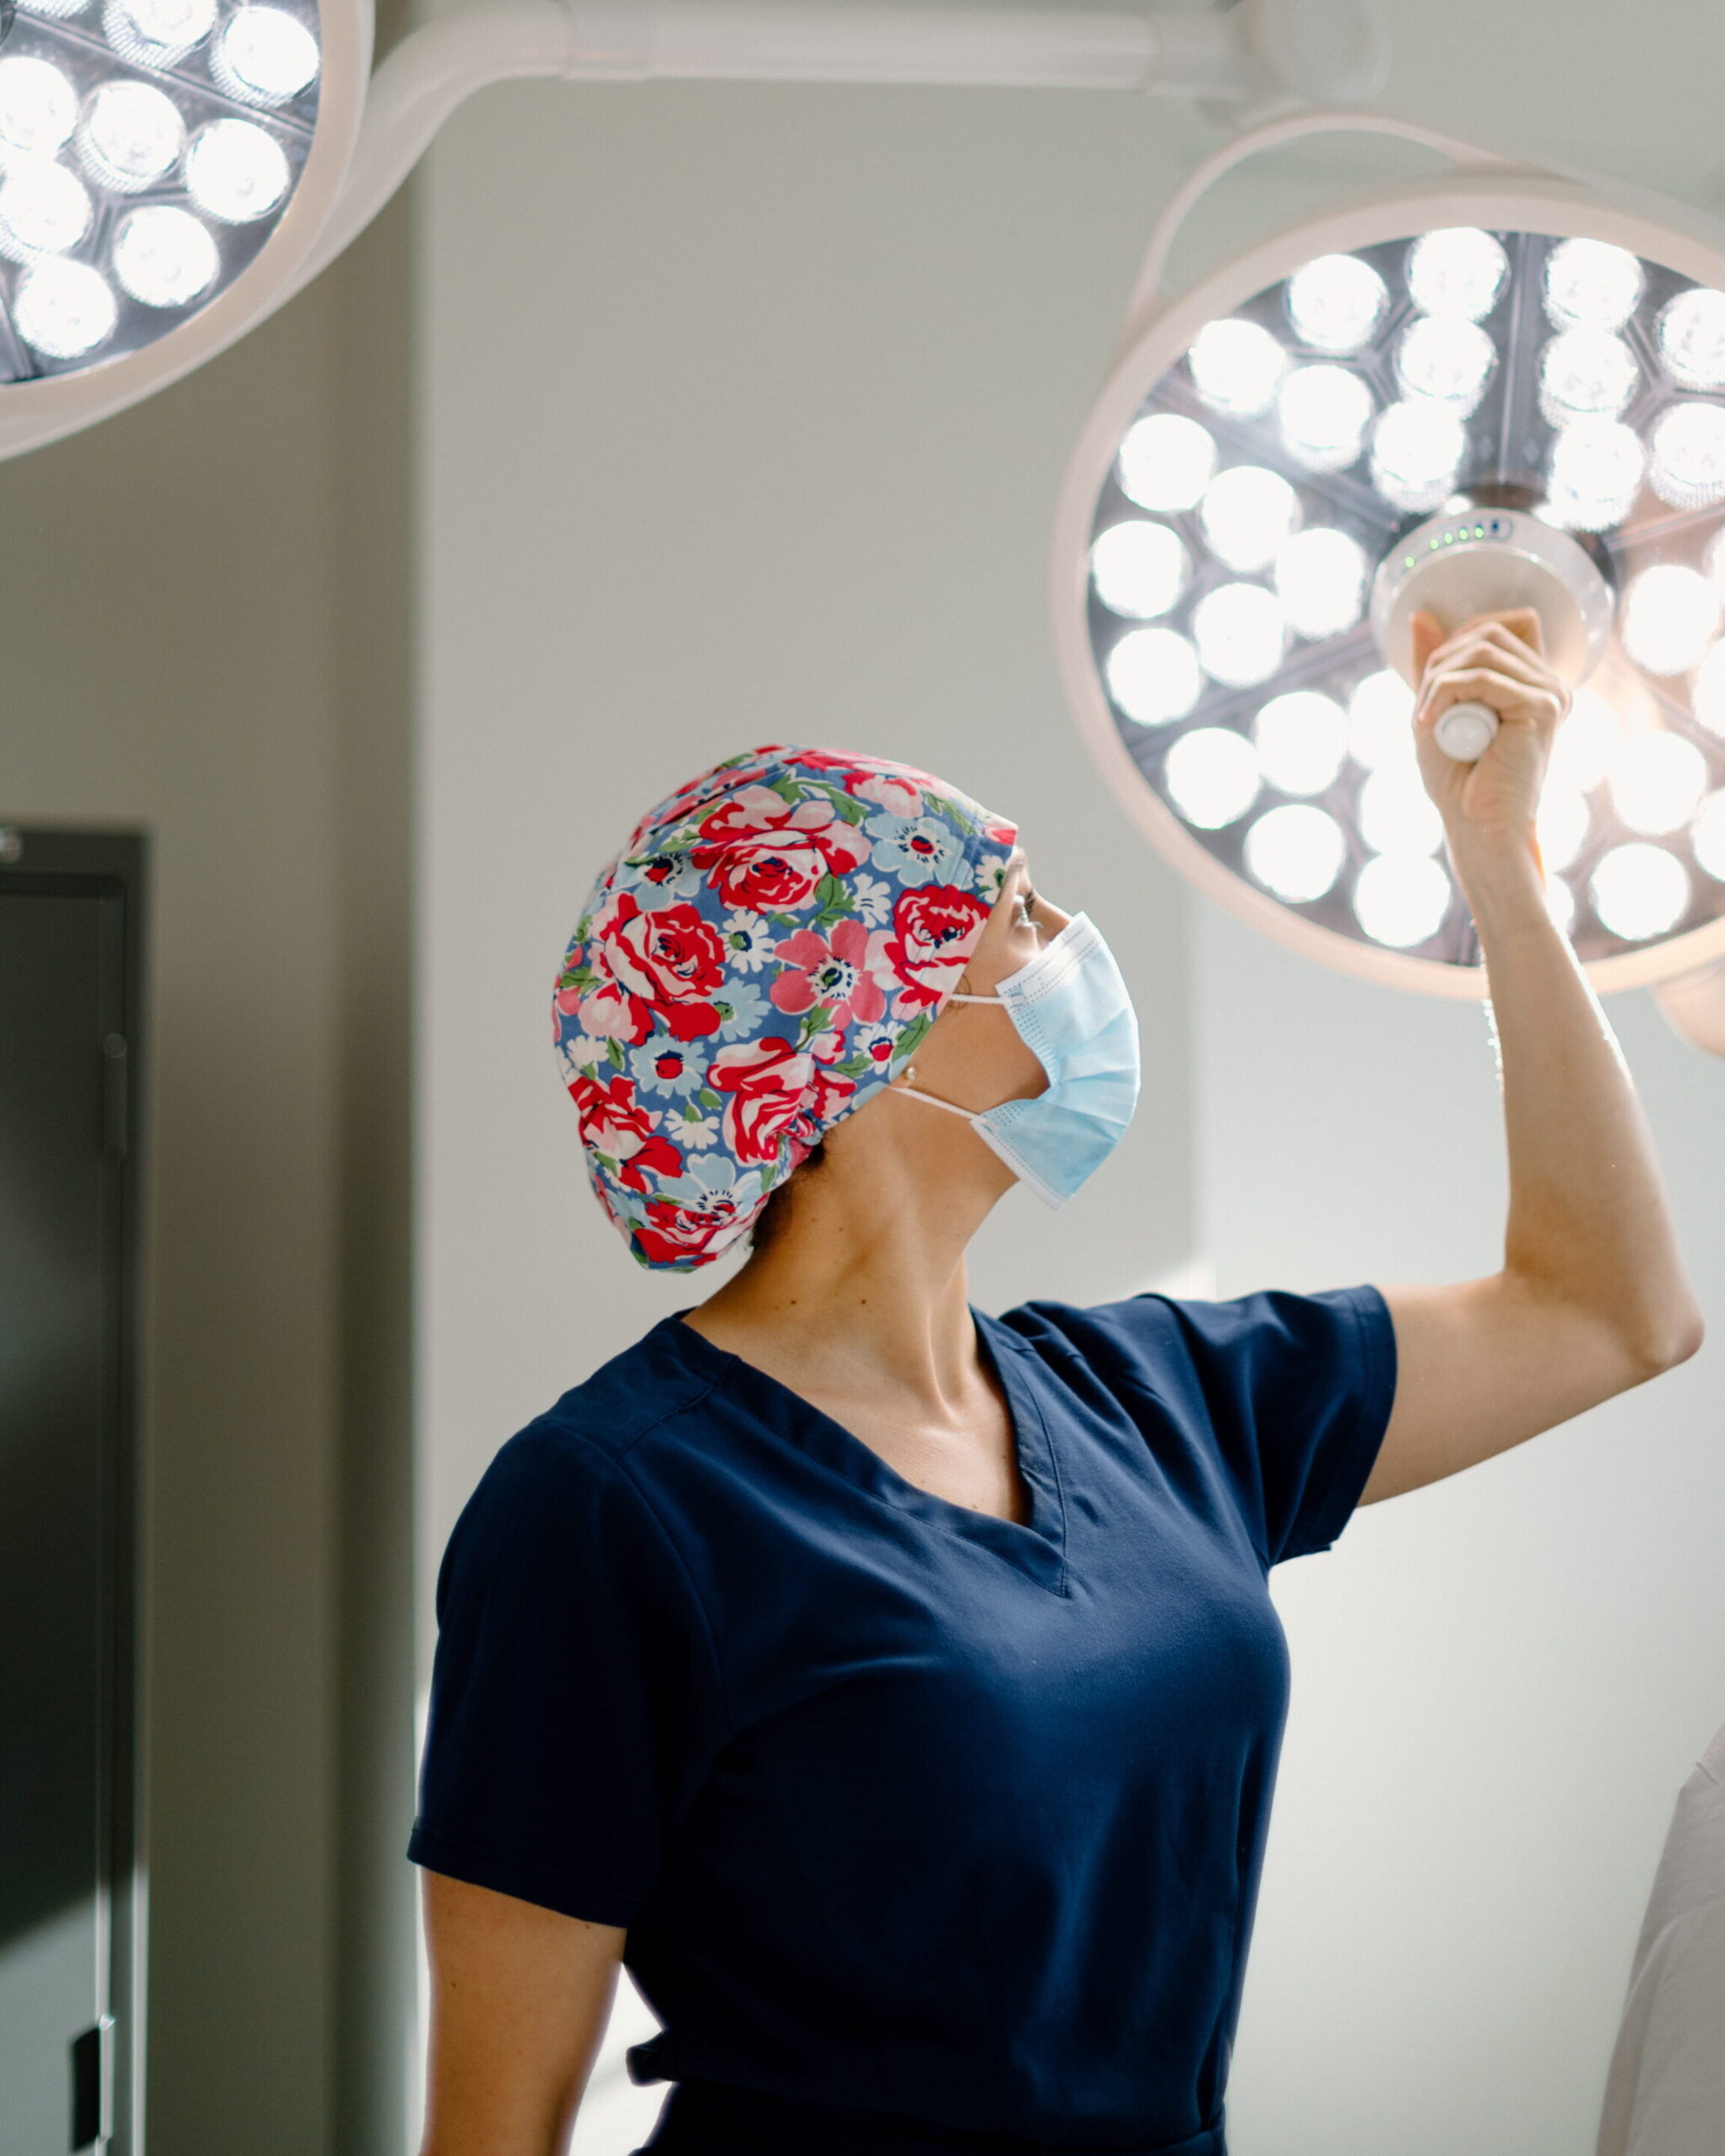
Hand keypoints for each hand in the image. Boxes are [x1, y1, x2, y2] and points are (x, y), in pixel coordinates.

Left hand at [1409, 607, 1569, 912]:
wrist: (1475, 825)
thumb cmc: (1458, 779)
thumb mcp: (1435, 709)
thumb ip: (1434, 665)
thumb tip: (1420, 615)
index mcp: (1533, 681)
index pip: (1504, 623)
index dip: (1460, 639)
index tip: (1434, 683)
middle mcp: (1549, 682)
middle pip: (1487, 631)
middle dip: (1441, 661)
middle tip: (1423, 706)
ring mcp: (1550, 692)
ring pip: (1480, 650)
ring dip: (1437, 681)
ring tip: (1425, 720)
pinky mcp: (1542, 706)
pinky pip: (1479, 678)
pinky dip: (1442, 695)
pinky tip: (1427, 723)